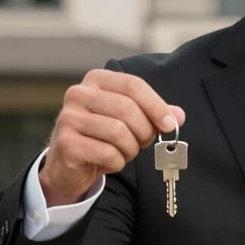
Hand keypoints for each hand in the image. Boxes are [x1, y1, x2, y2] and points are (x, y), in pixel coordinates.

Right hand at [39, 69, 184, 205]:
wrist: (70, 164)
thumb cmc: (103, 137)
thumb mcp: (131, 121)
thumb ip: (154, 114)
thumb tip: (179, 116)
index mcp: (97, 80)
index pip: (134, 85)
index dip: (156, 105)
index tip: (170, 124)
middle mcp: (79, 94)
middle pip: (128, 109)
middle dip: (144, 130)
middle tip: (144, 142)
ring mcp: (69, 117)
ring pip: (119, 132)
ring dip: (131, 148)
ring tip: (125, 151)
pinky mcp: (66, 142)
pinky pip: (107, 153)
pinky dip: (117, 161)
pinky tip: (110, 160)